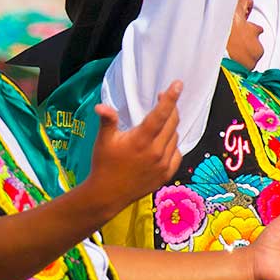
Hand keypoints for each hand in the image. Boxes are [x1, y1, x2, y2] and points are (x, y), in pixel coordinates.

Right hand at [86, 81, 182, 213]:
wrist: (108, 194)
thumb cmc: (104, 164)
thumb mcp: (103, 141)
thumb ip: (108, 121)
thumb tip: (101, 106)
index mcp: (141, 141)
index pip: (161, 114)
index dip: (170, 98)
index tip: (178, 84)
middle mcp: (156, 152)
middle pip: (172, 123)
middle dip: (170, 108)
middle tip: (163, 99)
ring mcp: (163, 165)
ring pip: (175, 137)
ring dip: (171, 126)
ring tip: (159, 122)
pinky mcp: (166, 175)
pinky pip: (176, 153)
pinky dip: (172, 143)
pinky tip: (164, 141)